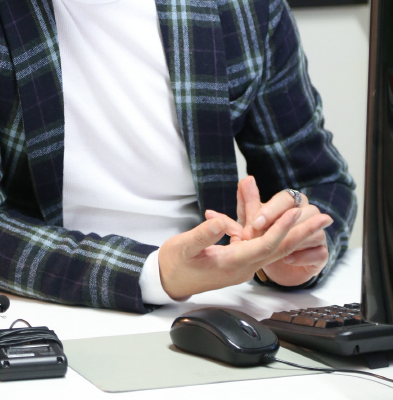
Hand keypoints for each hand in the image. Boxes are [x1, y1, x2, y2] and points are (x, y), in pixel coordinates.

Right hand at [157, 205, 324, 299]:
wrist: (167, 281)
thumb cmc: (175, 264)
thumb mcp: (184, 246)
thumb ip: (204, 235)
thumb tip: (220, 221)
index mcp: (233, 263)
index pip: (265, 244)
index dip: (281, 228)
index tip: (295, 212)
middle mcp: (244, 266)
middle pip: (280, 248)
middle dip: (303, 232)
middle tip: (325, 218)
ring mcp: (243, 263)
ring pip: (274, 245)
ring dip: (294, 231)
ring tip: (313, 217)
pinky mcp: (238, 258)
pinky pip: (260, 242)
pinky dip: (270, 228)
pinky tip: (277, 216)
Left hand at [235, 175, 331, 286]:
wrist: (271, 265)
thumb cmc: (262, 237)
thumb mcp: (251, 221)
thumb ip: (248, 201)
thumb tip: (246, 178)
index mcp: (292, 202)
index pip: (288, 198)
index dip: (272, 209)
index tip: (255, 223)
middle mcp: (309, 215)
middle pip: (309, 211)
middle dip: (287, 225)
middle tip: (267, 237)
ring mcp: (318, 234)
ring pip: (317, 232)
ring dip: (296, 241)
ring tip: (276, 249)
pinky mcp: (322, 254)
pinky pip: (321, 253)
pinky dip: (304, 257)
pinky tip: (288, 259)